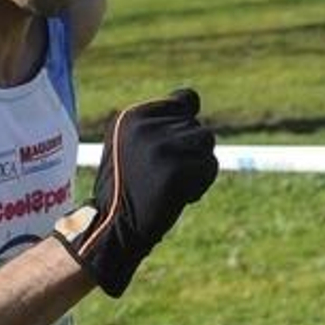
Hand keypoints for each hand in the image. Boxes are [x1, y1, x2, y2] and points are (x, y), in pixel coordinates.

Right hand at [54, 89, 218, 297]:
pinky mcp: (176, 168)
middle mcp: (143, 125)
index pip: (185, 100)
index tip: (160, 154)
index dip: (181, 130)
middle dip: (189, 152)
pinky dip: (201, 183)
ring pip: (207, 141)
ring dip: (197, 166)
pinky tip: (177, 195)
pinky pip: (210, 165)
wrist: (114, 227)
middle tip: (161, 175)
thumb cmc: (129, 188)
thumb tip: (192, 96)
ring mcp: (160, 146)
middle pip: (197, 125)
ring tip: (171, 183)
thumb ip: (160, 121)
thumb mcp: (132, 144)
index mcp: (129, 116)